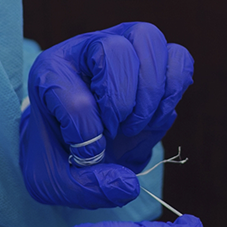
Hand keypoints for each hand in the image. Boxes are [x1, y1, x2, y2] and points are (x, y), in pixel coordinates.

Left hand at [20, 22, 193, 208]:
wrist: (73, 142)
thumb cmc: (60, 155)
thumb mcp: (54, 181)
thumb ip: (85, 188)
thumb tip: (127, 185)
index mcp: (49, 74)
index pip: (76, 100)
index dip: (89, 138)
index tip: (88, 155)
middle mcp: (84, 49)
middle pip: (112, 49)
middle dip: (122, 102)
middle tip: (117, 131)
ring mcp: (121, 44)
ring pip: (147, 39)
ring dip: (151, 91)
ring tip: (138, 124)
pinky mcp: (152, 58)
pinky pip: (177, 56)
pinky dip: (175, 88)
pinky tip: (159, 115)